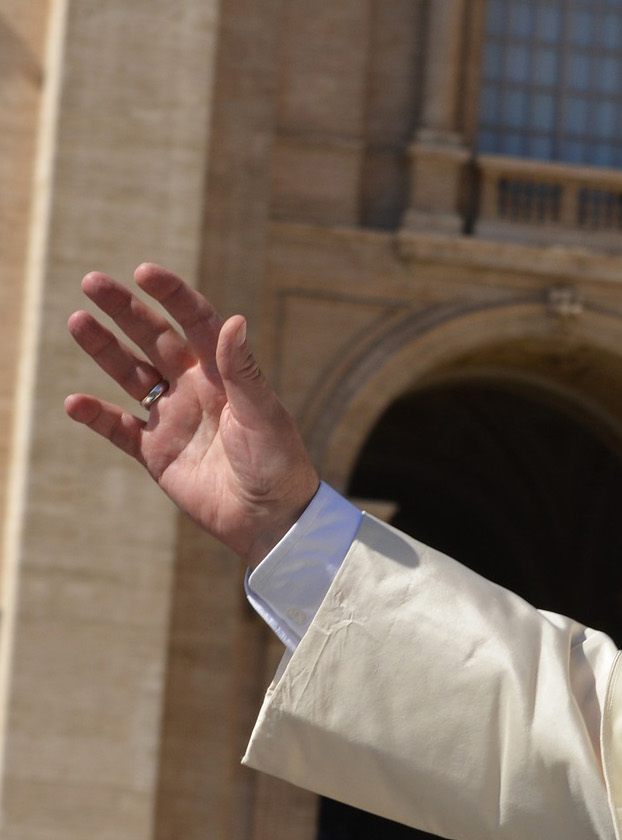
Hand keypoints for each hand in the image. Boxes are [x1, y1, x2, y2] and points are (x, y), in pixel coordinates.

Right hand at [64, 263, 319, 566]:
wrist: (272, 520)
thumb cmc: (280, 465)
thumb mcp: (264, 415)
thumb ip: (243, 371)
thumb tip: (233, 320)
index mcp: (226, 375)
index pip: (196, 323)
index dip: (173, 296)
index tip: (145, 272)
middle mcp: (196, 389)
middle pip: (154, 339)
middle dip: (125, 311)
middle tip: (94, 282)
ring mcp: (173, 419)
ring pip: (131, 375)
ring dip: (104, 350)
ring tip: (78, 321)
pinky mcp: (156, 453)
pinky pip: (118, 429)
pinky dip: (97, 416)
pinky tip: (75, 402)